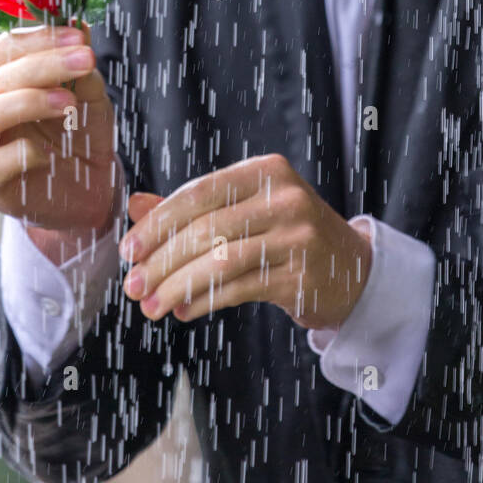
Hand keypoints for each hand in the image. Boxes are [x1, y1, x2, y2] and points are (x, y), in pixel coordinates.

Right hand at [0, 22, 117, 255]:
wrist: (92, 187)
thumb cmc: (81, 134)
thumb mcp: (90, 93)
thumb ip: (82, 64)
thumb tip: (81, 26)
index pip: (0, 51)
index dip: (36, 38)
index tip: (78, 35)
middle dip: (41, 64)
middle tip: (84, 59)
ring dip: (26, 101)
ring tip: (69, 101)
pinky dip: (21, 152)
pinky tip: (49, 153)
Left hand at [119, 152, 371, 330]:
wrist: (352, 269)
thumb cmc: (289, 235)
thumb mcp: (246, 209)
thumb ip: (192, 207)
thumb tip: (135, 205)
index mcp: (266, 172)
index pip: (199, 192)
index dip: (158, 222)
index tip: (130, 249)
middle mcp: (284, 198)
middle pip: (206, 228)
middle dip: (161, 261)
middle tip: (133, 285)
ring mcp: (296, 236)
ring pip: (219, 261)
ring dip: (177, 287)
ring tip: (151, 306)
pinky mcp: (300, 275)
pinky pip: (239, 288)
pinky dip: (204, 301)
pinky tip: (184, 310)